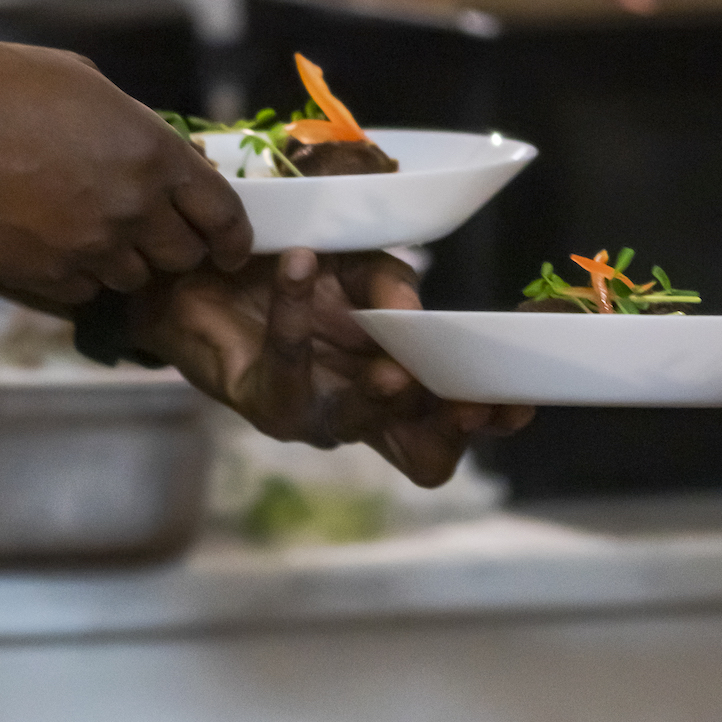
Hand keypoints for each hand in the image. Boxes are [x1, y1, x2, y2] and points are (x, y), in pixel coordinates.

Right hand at [0, 41, 251, 304]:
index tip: (230, 248)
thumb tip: (159, 149)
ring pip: (133, 279)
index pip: (223, 215)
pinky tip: (51, 242)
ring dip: (121, 261)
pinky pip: (85, 291)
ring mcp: (93, 247)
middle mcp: (133, 208)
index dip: (233, 237)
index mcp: (153, 154)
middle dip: (173, 247)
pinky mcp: (52, 276)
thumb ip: (135, 124)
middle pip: (183, 256)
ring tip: (84, 228)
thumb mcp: (85, 83)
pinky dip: (77, 276)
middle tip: (147, 231)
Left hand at [128, 249, 533, 487]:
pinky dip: (294, 311)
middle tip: (469, 405)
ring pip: (361, 422)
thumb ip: (392, 284)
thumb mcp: (359, 264)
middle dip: (453, 433)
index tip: (519, 394)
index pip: (458, 425)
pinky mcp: (264, 402)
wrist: (202, 272)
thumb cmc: (292, 272)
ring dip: (383, 392)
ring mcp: (316, 416)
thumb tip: (414, 316)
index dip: (494, 418)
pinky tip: (298, 264)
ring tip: (394, 363)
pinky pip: (289, 363)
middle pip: (429, 457)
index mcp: (402, 386)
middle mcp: (366, 413)